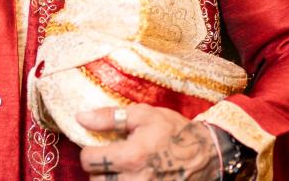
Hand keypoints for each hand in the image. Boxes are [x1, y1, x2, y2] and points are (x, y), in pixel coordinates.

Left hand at [77, 104, 219, 180]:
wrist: (208, 153)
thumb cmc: (174, 131)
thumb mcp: (143, 115)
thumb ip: (109, 117)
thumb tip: (80, 117)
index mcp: (131, 156)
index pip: (88, 161)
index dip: (89, 152)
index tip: (98, 147)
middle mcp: (135, 180)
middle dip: (98, 170)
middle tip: (109, 160)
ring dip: (109, 180)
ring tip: (119, 170)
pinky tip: (129, 176)